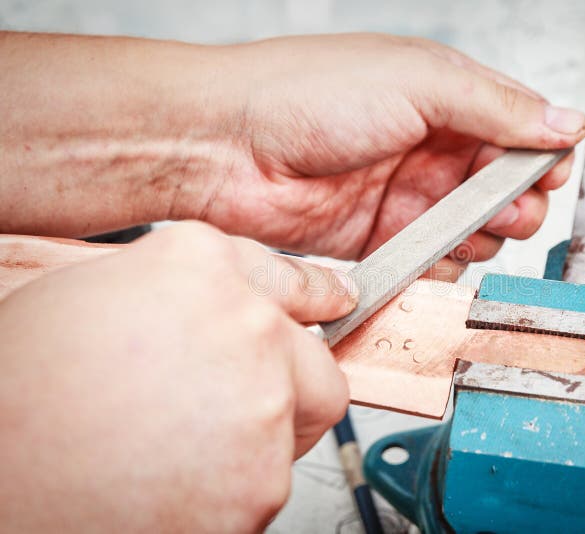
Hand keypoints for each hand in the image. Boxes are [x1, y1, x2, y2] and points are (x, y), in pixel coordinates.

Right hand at [0, 222, 355, 531]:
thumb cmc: (18, 395)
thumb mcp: (79, 297)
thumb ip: (165, 288)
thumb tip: (203, 300)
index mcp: (196, 268)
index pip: (285, 276)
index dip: (307, 298)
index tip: (329, 304)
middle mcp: (244, 326)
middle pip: (313, 359)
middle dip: (290, 383)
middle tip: (236, 404)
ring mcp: (262, 405)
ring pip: (296, 424)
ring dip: (254, 438)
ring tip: (175, 447)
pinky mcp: (262, 482)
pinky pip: (269, 479)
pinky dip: (234, 488)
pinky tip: (174, 482)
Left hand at [194, 34, 584, 276]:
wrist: (226, 147)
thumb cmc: (306, 93)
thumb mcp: (419, 81)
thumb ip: (497, 107)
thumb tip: (566, 123)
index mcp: (444, 96)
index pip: (518, 128)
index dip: (541, 155)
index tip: (546, 173)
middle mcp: (429, 146)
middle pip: (504, 186)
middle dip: (519, 203)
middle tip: (508, 209)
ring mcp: (405, 195)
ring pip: (473, 229)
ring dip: (484, 238)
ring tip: (469, 232)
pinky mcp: (379, 239)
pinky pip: (430, 263)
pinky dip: (442, 268)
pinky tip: (434, 259)